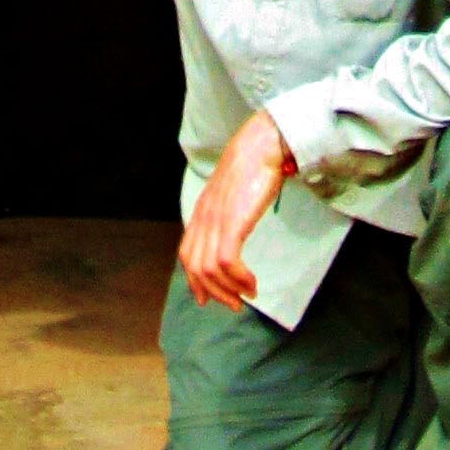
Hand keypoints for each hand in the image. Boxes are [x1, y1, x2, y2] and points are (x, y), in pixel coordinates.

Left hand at [178, 108, 294, 309]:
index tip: (208, 298)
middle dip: (213, 293)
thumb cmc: (253, 166)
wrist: (262, 145)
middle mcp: (204, 219)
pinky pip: (226, 262)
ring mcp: (216, 221)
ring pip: (209, 270)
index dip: (194, 280)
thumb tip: (235, 230)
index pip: (187, 254)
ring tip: (247, 294)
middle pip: (195, 268)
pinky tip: (252, 282)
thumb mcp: (232, 193)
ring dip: (228, 289)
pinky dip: (238, 278)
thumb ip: (227, 211)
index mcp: (202, 212)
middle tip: (234, 304)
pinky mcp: (232, 223)